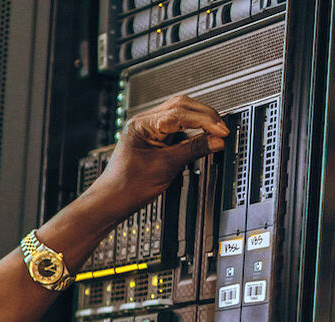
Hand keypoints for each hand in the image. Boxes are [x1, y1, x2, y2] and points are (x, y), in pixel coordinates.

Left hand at [89, 93, 227, 215]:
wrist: (112, 202)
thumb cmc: (127, 187)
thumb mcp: (165, 167)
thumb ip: (193, 150)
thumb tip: (217, 140)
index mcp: (141, 124)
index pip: (180, 113)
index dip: (205, 121)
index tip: (221, 131)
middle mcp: (144, 122)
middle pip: (182, 106)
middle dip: (205, 116)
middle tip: (222, 129)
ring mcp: (149, 129)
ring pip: (181, 113)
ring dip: (200, 121)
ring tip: (216, 133)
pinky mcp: (154, 138)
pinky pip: (178, 126)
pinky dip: (192, 130)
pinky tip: (203, 136)